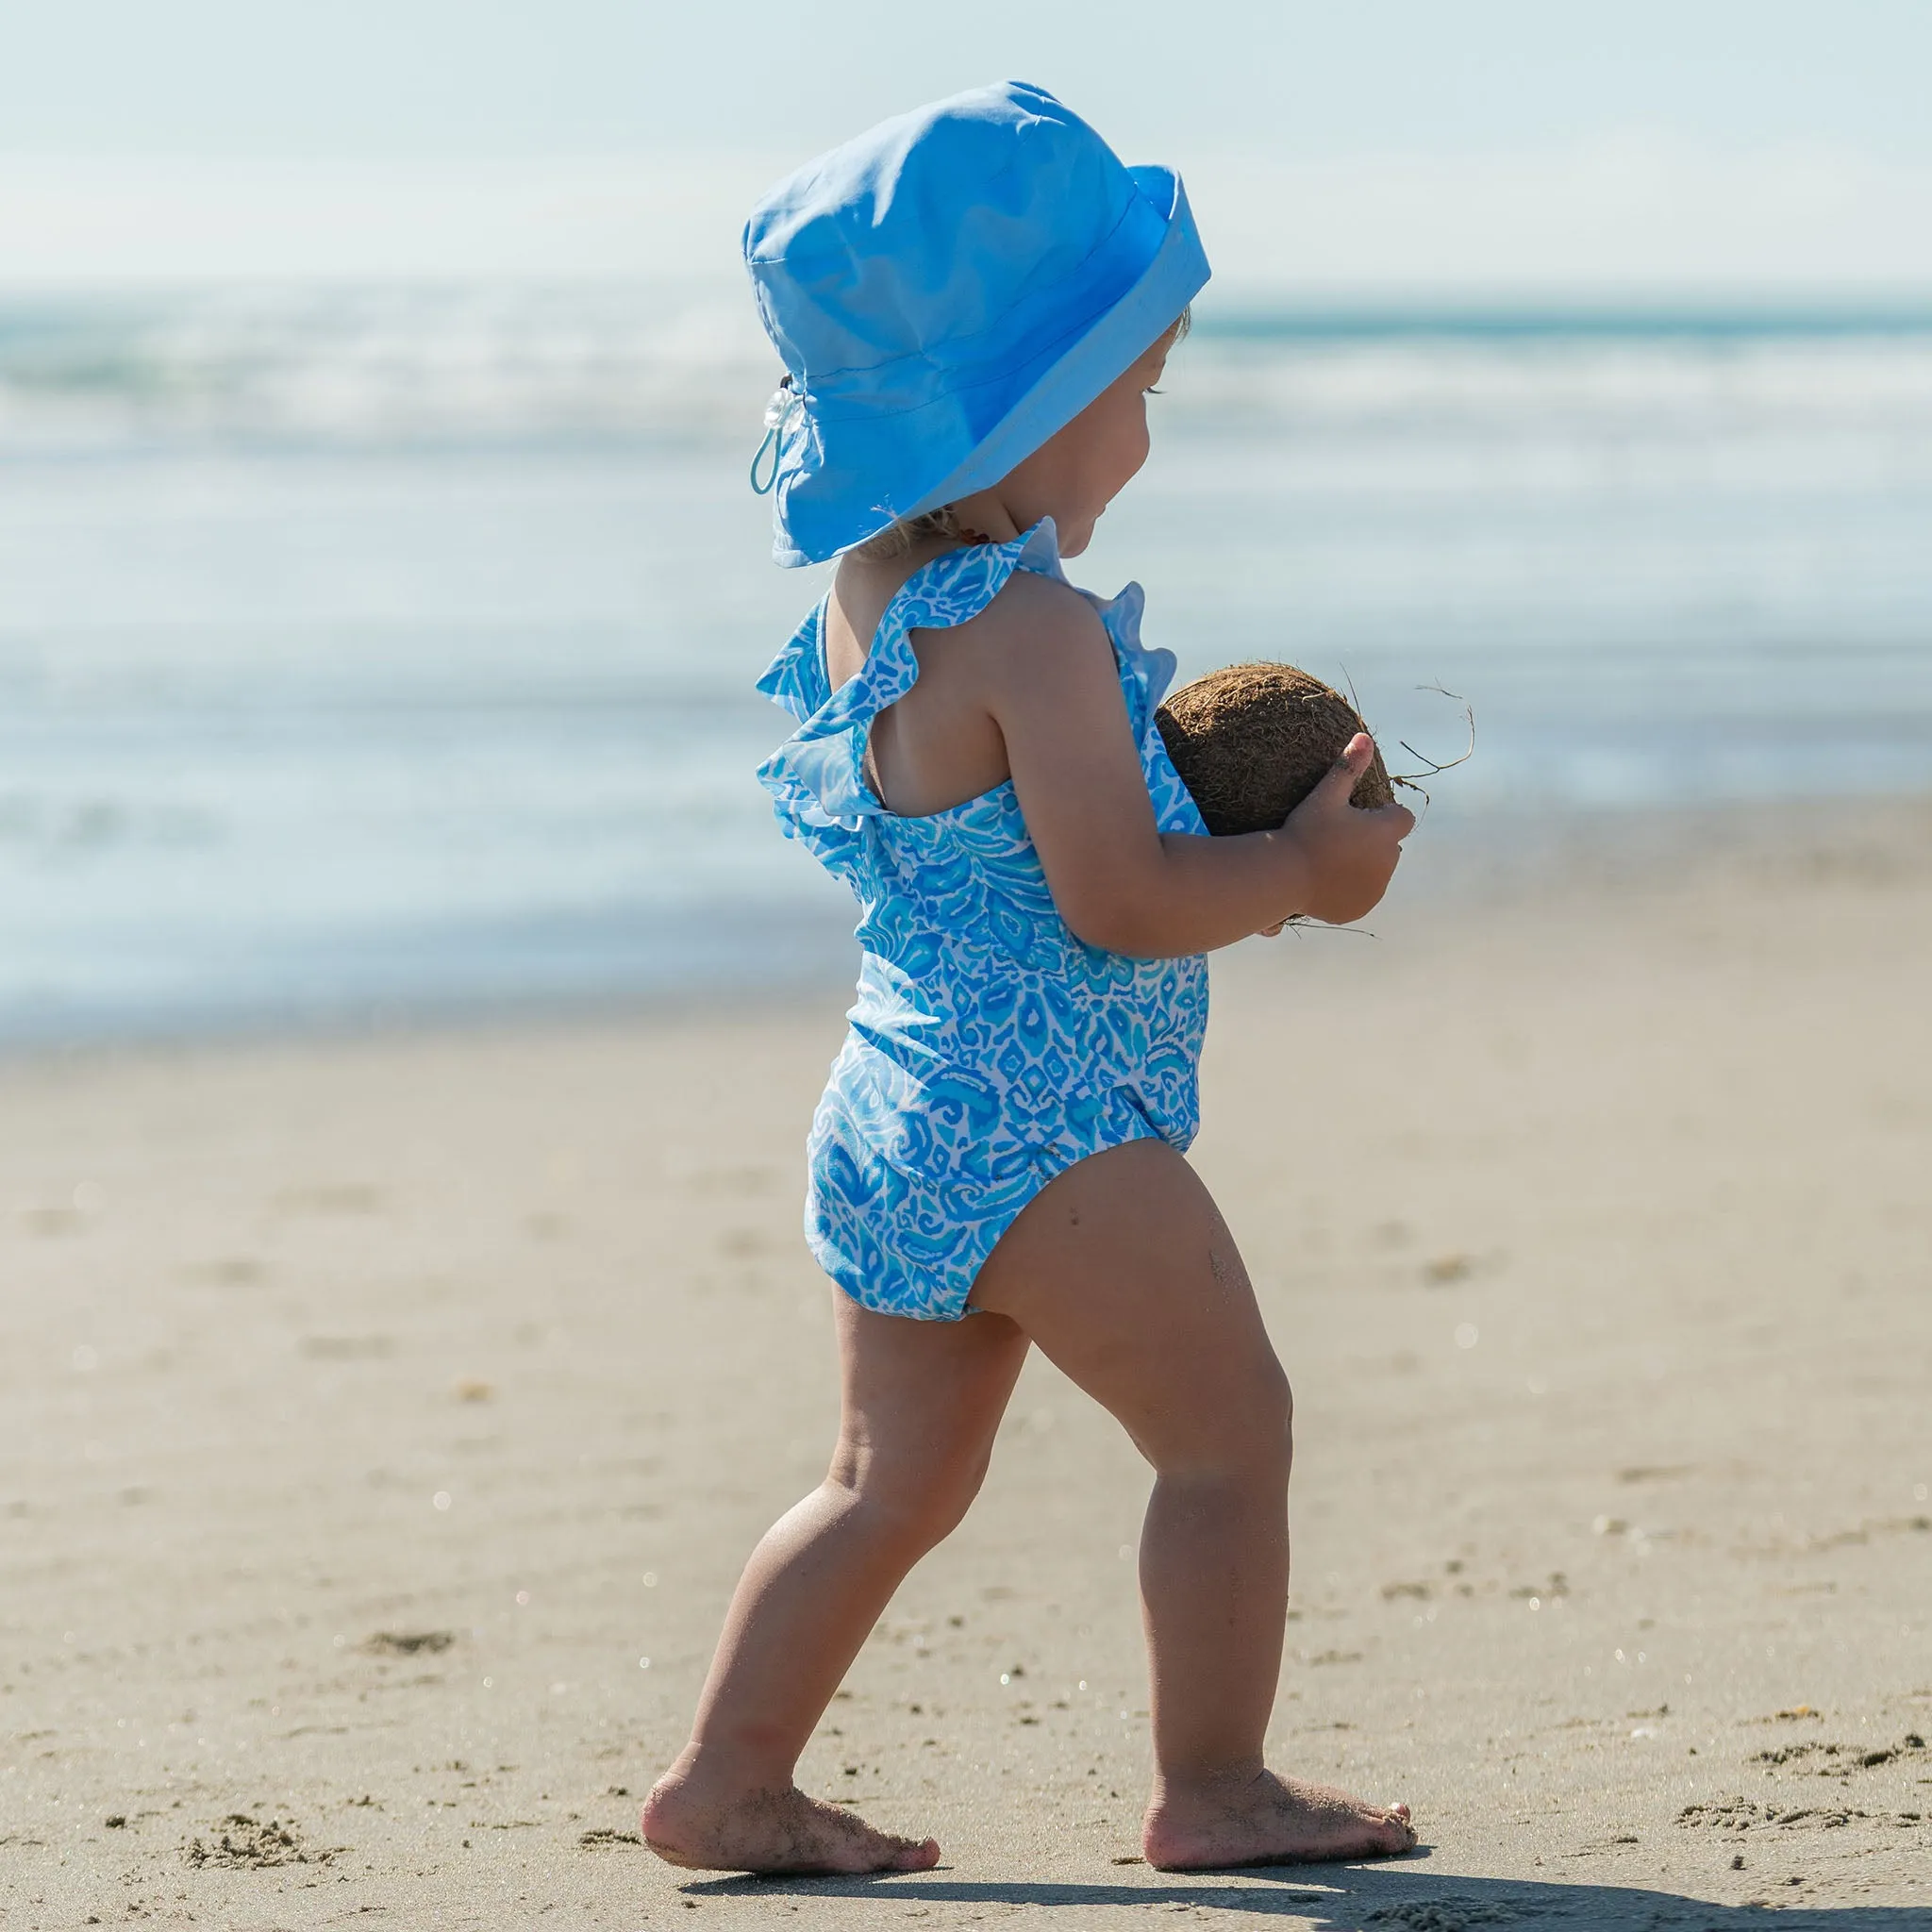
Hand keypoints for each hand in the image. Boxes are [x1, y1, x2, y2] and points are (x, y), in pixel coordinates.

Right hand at [1271, 734, 1414, 926]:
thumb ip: (1348, 767)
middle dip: (1373, 841)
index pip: (1402, 818)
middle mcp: (1388, 862)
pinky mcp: (1360, 908)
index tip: (1356, 816)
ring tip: (1329, 860)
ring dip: (1363, 865)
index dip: (1383, 815)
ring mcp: (1375, 889)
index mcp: (1387, 832)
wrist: (1284, 876)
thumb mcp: (1325, 795)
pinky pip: (1361, 894)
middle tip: (1337, 838)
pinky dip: (1351, 889)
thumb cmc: (1305, 831)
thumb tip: (1365, 737)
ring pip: (1376, 871)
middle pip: (1389, 846)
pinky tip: (1327, 881)